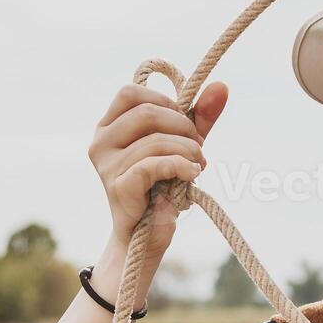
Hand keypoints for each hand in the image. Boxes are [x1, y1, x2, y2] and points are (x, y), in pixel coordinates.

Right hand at [89, 80, 227, 261]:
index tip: (187, 126)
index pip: (131, 94)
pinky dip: (181, 167)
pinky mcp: (118, 186)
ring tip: (197, 166)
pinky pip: (154, 164)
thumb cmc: (162, 185)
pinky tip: (191, 175)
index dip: (166, 103)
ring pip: (155, 140)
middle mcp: (100, 142)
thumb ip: (199, 117)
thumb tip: (222, 87)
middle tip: (198, 149)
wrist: (146, 235)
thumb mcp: (182, 144)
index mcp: (108, 126)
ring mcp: (106, 165)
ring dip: (188, 151)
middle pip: (146, 112)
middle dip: (183, 128)